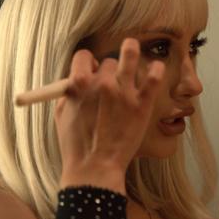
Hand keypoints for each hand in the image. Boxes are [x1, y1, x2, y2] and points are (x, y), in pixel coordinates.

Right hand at [55, 38, 164, 179]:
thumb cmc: (76, 144)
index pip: (84, 55)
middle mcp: (102, 83)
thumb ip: (69, 92)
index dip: (88, 62)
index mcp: (79, 84)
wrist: (95, 167)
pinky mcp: (142, 103)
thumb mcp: (62, 114)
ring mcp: (124, 92)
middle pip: (109, 61)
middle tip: (113, 82)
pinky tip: (156, 68)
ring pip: (130, 55)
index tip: (92, 70)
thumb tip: (77, 77)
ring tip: (133, 50)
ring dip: (131, 52)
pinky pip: (154, 75)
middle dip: (110, 70)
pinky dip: (156, 69)